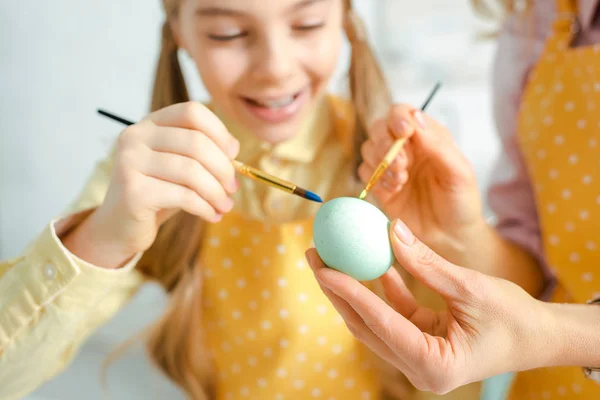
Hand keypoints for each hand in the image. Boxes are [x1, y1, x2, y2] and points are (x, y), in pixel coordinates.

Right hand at [65, 102, 239, 267]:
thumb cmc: (158, 193)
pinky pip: (183, 196)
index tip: (233, 155)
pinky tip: (212, 215)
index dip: (220, 132)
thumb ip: (202, 153)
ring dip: (216, 192)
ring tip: (225, 205)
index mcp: (149, 124)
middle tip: (233, 188)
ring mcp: (130, 163)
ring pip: (191, 171)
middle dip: (223, 168)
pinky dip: (205, 207)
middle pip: (196, 142)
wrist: (121, 227)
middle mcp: (135, 137)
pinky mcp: (133, 191)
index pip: (192, 112)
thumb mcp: (180, 167)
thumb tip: (233, 151)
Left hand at [305, 219, 550, 393]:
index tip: (323, 267)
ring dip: (352, 287)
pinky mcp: (419, 341)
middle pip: (365, 324)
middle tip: (315, 255)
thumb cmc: (514, 319)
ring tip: (329, 256)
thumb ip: (428, 263)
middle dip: (337, 290)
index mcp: (432, 365)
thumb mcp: (471, 287)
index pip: (380, 323)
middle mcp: (417, 368)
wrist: (539, 337)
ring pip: (372, 319)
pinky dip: (381, 289)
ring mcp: (415, 356)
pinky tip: (371, 261)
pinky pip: (392, 313)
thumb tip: (392, 230)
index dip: (349, 292)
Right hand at [359, 104, 483, 255]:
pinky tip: (394, 190)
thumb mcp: (458, 172)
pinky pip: (365, 172)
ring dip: (380, 162)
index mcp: (428, 135)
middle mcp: (406, 146)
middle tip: (402, 165)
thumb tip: (416, 118)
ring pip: (369, 148)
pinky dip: (375, 178)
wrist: (450, 238)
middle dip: (386, 144)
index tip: (403, 132)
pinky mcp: (379, 185)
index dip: (398, 118)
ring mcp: (390, 165)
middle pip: (379, 127)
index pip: (403, 112)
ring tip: (401, 181)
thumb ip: (438, 145)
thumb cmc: (460, 202)